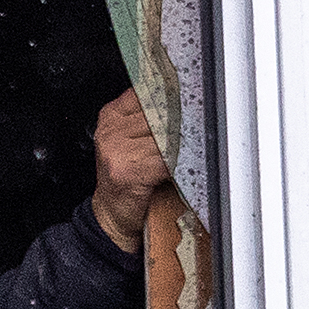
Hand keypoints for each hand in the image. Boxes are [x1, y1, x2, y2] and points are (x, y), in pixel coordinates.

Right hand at [86, 89, 173, 250]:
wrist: (111, 214)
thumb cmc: (125, 178)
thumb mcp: (127, 141)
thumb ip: (146, 120)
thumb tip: (183, 103)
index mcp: (111, 116)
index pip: (146, 93)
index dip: (171, 95)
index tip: (189, 98)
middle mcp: (111, 130)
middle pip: (158, 114)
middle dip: (180, 122)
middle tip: (198, 125)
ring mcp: (117, 150)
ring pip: (164, 137)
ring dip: (181, 145)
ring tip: (189, 149)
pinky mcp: (128, 171)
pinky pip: (165, 159)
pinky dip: (178, 164)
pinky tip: (180, 167)